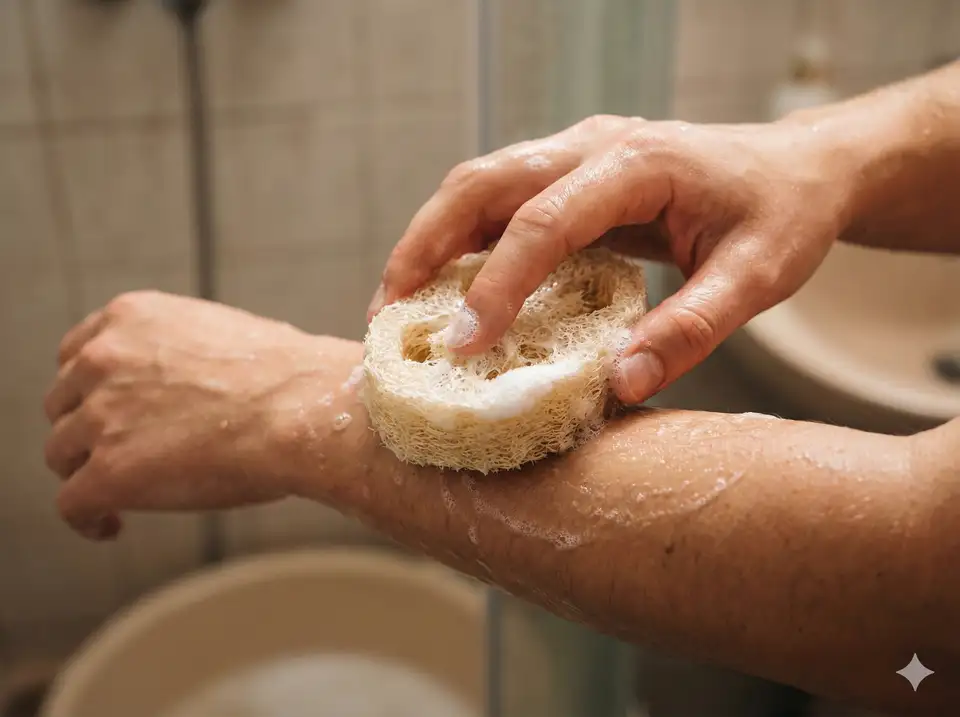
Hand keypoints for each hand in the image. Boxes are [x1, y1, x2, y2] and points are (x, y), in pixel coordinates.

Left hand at [42, 291, 330, 539]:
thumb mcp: (222, 333)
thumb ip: (180, 351)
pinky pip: (73, 504)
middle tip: (120, 454)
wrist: (305, 409)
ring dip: (88, 473)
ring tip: (118, 496)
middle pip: (63, 404)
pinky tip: (111, 525)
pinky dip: (88, 518)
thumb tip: (183, 386)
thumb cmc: (288, 377)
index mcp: (133, 318)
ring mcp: (102, 415)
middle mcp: (105, 359)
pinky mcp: (109, 470)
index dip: (89, 390)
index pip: (77, 353)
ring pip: (63, 453)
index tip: (104, 411)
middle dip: (88, 430)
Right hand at [371, 115, 850, 402]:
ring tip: (396, 305)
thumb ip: (692, 330)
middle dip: (424, 246)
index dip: (496, 283)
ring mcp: (577, 153)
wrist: (798, 168)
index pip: (545, 220)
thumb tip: (620, 384)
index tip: (462, 344)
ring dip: (430, 242)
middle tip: (385, 313)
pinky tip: (446, 288)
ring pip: (478, 186)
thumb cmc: (781, 216)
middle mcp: (595, 146)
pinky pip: (499, 201)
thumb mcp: (758, 278)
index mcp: (638, 164)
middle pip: (482, 183)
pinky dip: (461, 242)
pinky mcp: (571, 173)